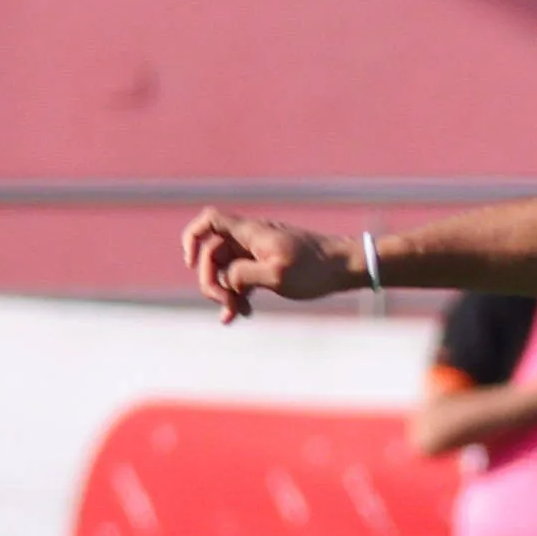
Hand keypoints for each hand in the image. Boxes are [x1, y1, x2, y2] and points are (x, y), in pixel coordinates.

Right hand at [184, 210, 353, 322]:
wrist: (346, 267)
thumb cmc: (315, 269)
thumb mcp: (276, 275)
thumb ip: (243, 275)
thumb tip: (226, 279)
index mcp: (250, 233)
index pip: (210, 221)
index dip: (192, 237)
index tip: (190, 262)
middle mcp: (251, 238)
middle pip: (212, 253)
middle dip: (211, 280)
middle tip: (225, 304)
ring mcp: (259, 251)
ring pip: (226, 268)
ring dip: (225, 291)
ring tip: (236, 315)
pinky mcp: (268, 264)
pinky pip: (242, 276)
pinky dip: (238, 293)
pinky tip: (242, 314)